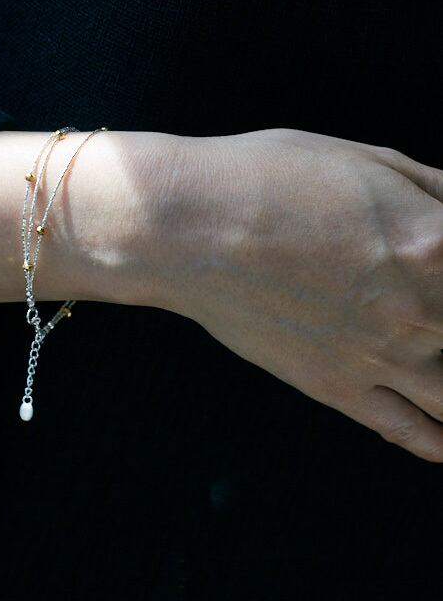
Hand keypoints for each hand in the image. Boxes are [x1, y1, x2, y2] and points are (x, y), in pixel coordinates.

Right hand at [153, 128, 442, 461]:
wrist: (184, 227)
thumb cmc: (264, 178)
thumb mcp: (362, 159)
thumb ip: (437, 190)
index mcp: (437, 242)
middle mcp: (423, 309)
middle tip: (441, 313)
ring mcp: (381, 356)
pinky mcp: (336, 386)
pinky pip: (411, 431)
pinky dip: (441, 441)